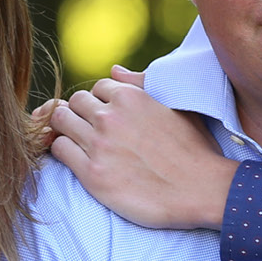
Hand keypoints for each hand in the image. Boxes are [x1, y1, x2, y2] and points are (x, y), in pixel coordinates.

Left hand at [46, 66, 238, 231]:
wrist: (202, 190)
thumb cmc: (194, 149)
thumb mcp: (175, 107)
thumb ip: (141, 85)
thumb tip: (115, 70)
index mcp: (130, 96)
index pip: (97, 87)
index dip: (101, 102)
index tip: (107, 118)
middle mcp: (110, 115)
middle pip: (74, 101)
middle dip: (80, 113)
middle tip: (89, 131)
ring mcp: (99, 144)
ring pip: (60, 122)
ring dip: (66, 129)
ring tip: (79, 143)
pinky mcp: (92, 174)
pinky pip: (59, 149)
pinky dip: (63, 150)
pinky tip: (77, 159)